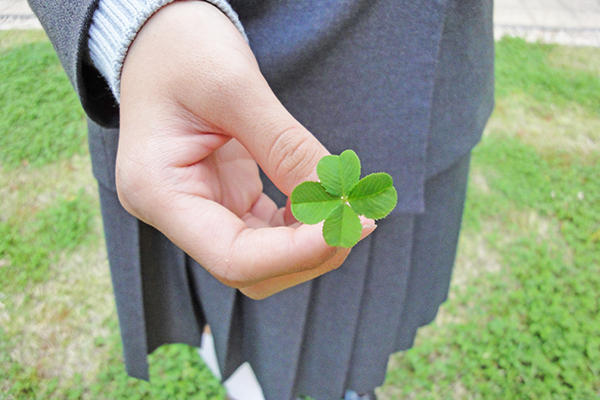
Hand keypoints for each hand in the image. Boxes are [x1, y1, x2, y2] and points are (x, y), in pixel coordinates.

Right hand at [116, 1, 374, 298]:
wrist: (163, 36)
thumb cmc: (182, 48)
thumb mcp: (235, 88)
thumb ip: (288, 149)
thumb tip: (338, 197)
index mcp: (158, 191)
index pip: (232, 256)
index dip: (296, 252)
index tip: (348, 223)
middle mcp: (175, 212)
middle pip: (250, 269)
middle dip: (308, 252)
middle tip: (359, 216)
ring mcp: (200, 209)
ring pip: (263, 259)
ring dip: (310, 243)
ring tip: (347, 204)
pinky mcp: (224, 200)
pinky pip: (269, 232)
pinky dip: (303, 226)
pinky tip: (325, 199)